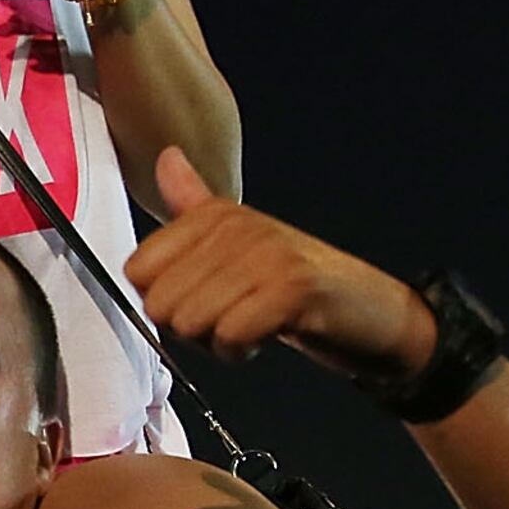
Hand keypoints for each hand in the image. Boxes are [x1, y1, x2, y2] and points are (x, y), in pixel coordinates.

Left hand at [121, 150, 435, 380]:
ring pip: (191, 323)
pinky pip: (230, 335)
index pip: (138, 271)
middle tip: (231, 317)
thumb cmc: (295, 284)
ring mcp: (266, 255)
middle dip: (188, 329)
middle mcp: (237, 226)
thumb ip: (193, 207)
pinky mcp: (292, 290)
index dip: (163, 302)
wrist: (370, 310)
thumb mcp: (238, 242)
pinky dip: (240, 351)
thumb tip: (166, 157)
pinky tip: (263, 338)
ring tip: (251, 325)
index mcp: (215, 214)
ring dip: (216, 342)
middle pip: (160, 305)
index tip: (202, 298)